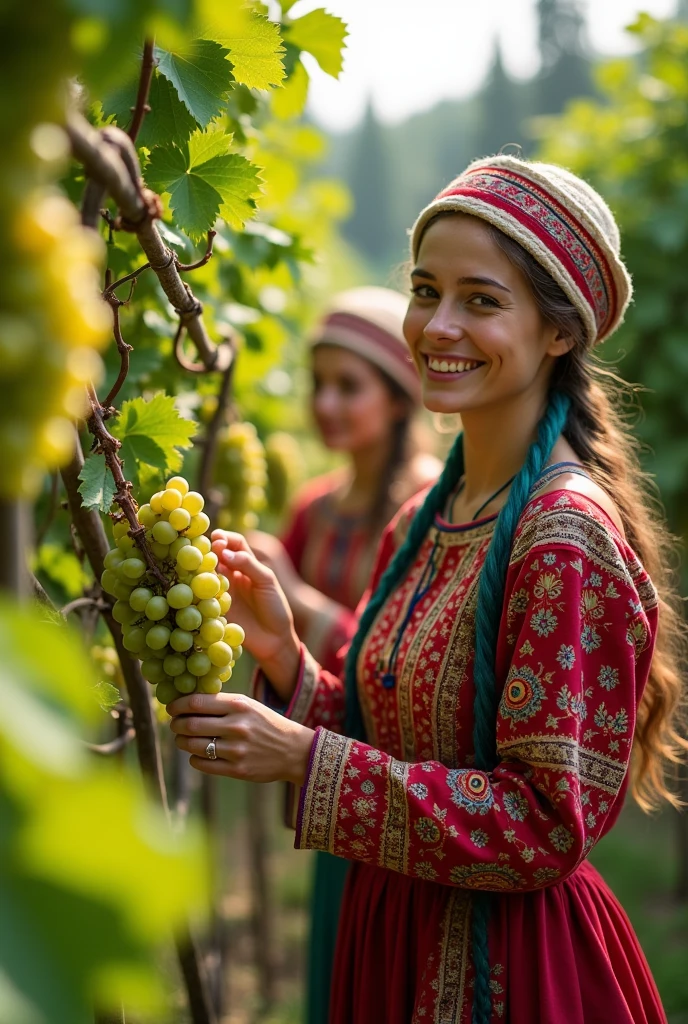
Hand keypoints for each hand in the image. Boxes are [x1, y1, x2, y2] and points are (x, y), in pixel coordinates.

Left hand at [168, 691, 314, 784]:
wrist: (294, 751)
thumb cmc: (266, 724)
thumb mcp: (249, 706)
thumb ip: (222, 704)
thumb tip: (187, 702)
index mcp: (239, 705)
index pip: (197, 702)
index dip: (178, 705)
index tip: (171, 708)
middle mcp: (237, 726)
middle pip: (191, 724)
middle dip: (176, 724)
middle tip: (174, 724)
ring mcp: (237, 749)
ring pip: (194, 745)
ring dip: (182, 742)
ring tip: (183, 739)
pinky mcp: (238, 769)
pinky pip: (203, 764)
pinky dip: (194, 759)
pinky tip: (197, 755)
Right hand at [211, 530, 299, 696]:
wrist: (274, 639)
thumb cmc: (275, 606)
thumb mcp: (266, 581)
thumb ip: (248, 565)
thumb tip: (224, 553)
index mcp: (246, 564)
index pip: (234, 543)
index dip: (226, 538)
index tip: (218, 538)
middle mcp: (231, 574)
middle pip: (217, 555)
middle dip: (211, 549)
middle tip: (210, 549)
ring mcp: (221, 590)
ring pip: (207, 573)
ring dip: (203, 567)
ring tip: (203, 566)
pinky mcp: (214, 607)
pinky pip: (202, 593)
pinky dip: (198, 587)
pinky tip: (198, 586)